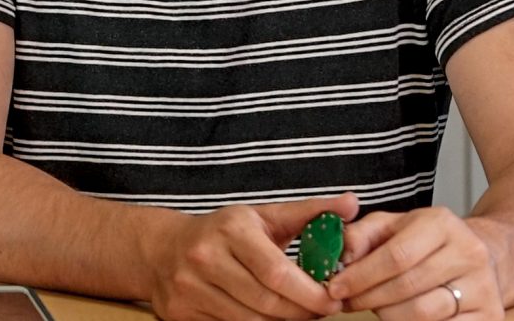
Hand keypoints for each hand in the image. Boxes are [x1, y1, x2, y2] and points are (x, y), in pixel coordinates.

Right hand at [140, 194, 359, 320]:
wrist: (160, 249)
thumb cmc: (224, 233)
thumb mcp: (263, 217)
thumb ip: (309, 213)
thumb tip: (353, 204)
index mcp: (230, 229)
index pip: (277, 272)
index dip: (310, 293)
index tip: (333, 300)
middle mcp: (205, 257)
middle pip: (266, 303)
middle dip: (302, 313)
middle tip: (321, 311)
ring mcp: (189, 287)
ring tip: (296, 312)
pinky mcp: (180, 311)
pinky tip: (267, 317)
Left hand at [326, 207, 504, 319]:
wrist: (476, 256)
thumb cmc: (424, 242)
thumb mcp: (391, 226)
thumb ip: (360, 235)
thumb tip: (340, 253)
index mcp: (442, 224)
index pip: (396, 256)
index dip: (361, 275)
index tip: (336, 287)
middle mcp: (469, 253)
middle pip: (407, 287)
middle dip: (368, 297)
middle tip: (346, 301)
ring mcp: (484, 286)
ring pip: (424, 314)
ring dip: (388, 315)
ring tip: (374, 307)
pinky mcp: (490, 315)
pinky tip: (399, 317)